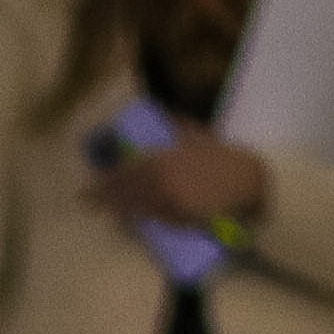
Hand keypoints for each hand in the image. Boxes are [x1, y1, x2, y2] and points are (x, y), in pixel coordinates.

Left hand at [89, 133, 269, 231]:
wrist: (248, 180)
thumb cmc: (222, 156)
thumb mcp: (196, 134)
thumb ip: (175, 123)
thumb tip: (158, 112)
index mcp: (162, 160)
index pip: (124, 173)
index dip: (104, 181)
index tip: (89, 185)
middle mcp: (162, 183)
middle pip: (125, 194)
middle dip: (104, 198)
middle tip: (86, 202)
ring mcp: (172, 204)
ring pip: (138, 210)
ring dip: (119, 210)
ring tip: (104, 210)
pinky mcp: (183, 221)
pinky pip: (158, 221)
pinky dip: (142, 220)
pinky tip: (130, 220)